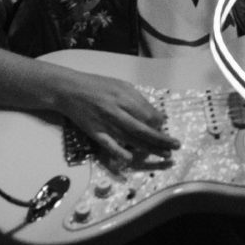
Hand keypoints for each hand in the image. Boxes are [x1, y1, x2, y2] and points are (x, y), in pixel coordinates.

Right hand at [52, 70, 180, 167]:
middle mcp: (116, 110)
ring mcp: (105, 123)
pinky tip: (131, 159)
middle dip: (161, 139)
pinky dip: (120, 153)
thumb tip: (154, 115)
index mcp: (123, 96)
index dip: (159, 123)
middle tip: (175, 147)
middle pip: (143, 129)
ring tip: (164, 155)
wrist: (69, 89)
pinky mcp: (94, 132)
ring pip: (130, 139)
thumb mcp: (120, 85)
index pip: (147, 114)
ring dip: (149, 148)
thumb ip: (136, 99)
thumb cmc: (97, 85)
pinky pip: (109, 145)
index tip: (165, 127)